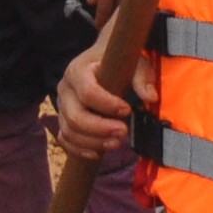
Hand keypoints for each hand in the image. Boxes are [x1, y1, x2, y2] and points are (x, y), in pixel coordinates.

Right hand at [51, 43, 134, 164]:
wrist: (100, 61)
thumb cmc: (117, 62)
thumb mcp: (133, 63)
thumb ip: (142, 77)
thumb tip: (151, 98)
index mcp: (78, 70)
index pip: (87, 92)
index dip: (107, 105)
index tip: (128, 110)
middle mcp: (65, 89)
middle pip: (75, 116)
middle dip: (100, 129)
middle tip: (124, 132)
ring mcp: (62, 107)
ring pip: (70, 132)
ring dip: (93, 142)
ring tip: (116, 143)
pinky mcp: (63, 120)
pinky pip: (65, 140)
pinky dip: (80, 150)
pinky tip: (99, 152)